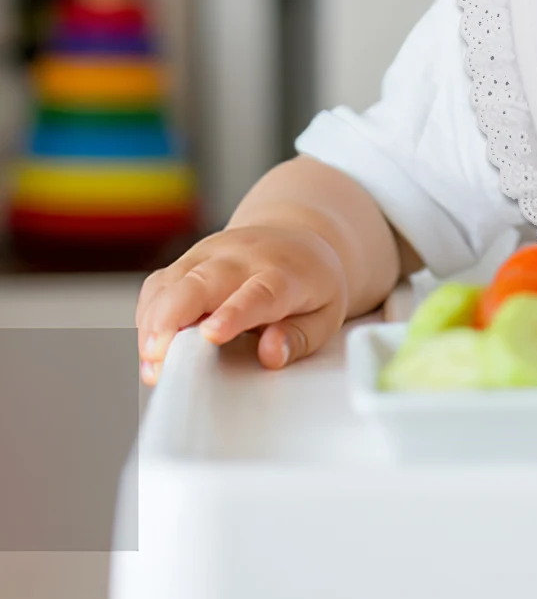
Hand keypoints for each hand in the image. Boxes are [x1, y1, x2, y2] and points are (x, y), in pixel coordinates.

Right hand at [136, 224, 348, 385]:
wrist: (297, 235)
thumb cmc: (309, 281)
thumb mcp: (326, 313)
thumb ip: (301, 338)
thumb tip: (271, 354)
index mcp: (282, 272)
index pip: (257, 292)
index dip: (233, 313)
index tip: (213, 334)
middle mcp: (242, 258)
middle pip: (200, 283)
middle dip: (172, 319)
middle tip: (157, 358)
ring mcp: (210, 255)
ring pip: (171, 284)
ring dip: (153, 323)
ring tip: (151, 363)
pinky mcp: (187, 262)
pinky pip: (158, 286)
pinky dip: (148, 316)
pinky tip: (150, 345)